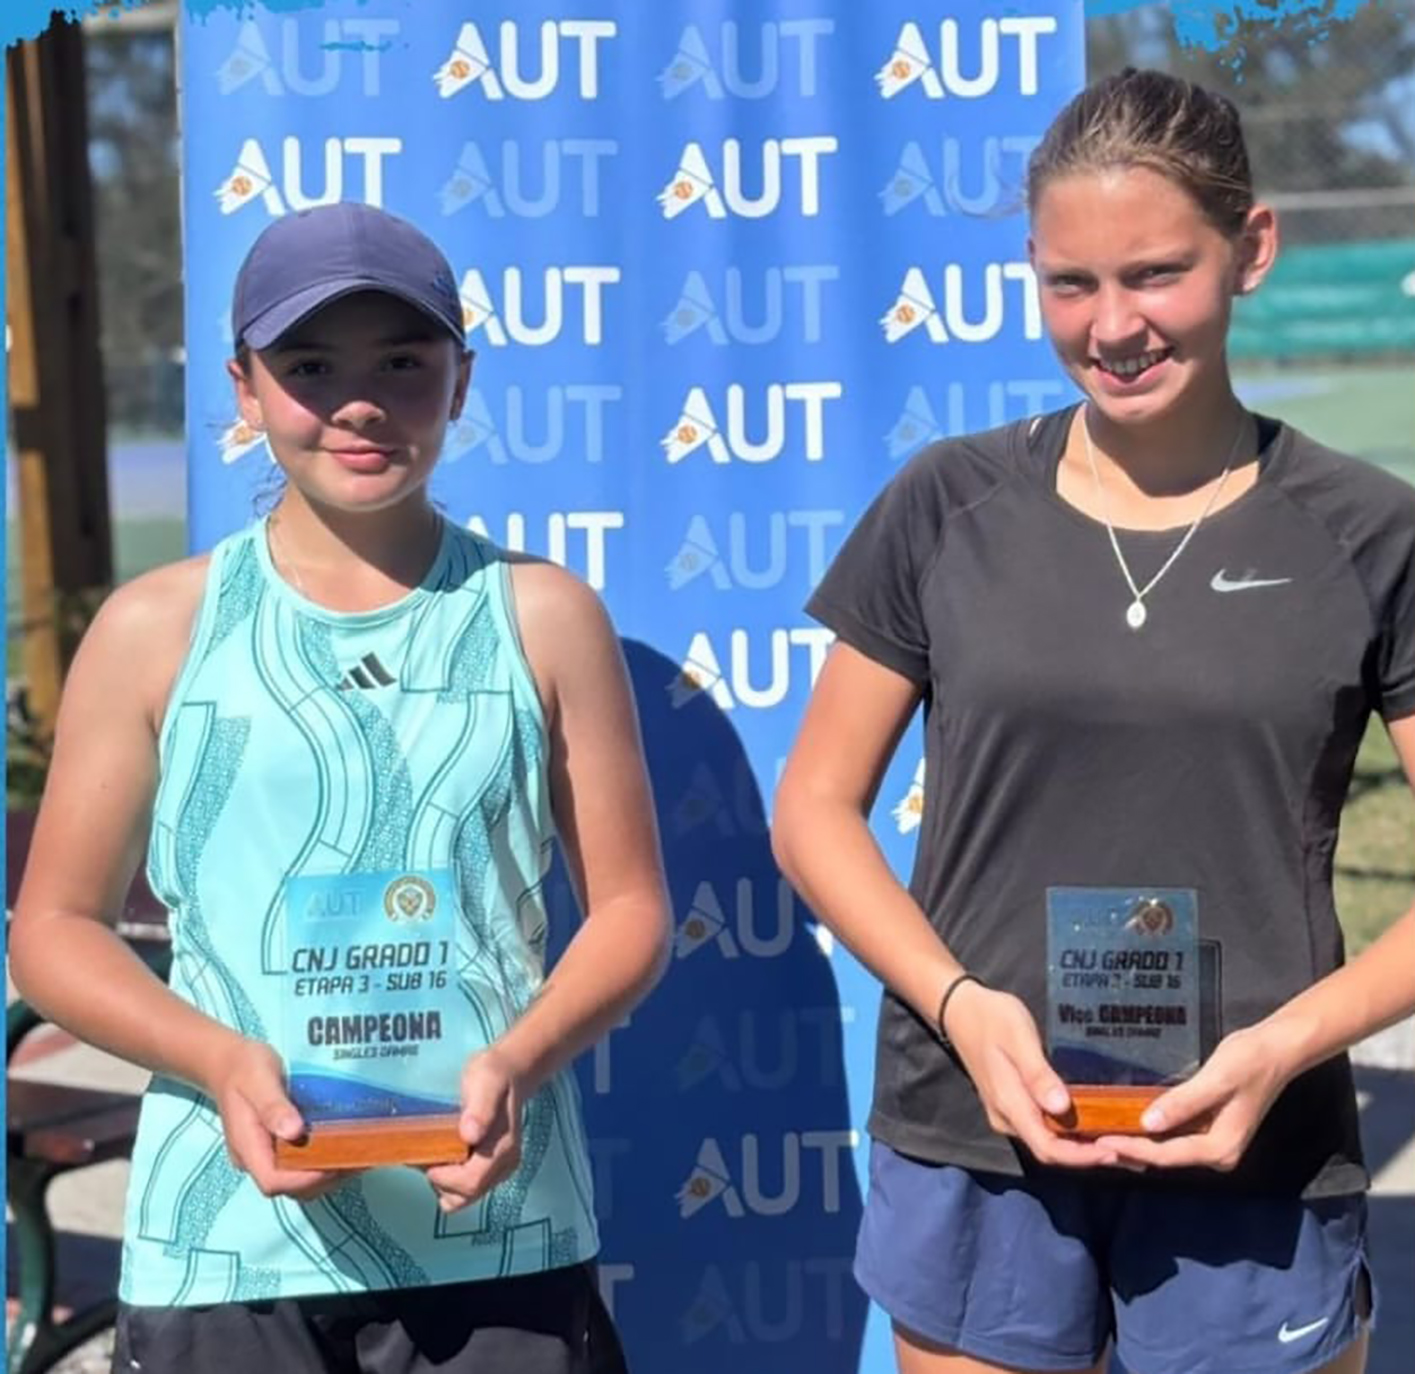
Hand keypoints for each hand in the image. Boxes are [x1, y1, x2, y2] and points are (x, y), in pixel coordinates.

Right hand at [207, 1037, 348, 1199]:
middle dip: (324, 1178)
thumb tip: (294, 1132)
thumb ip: (273, 1106)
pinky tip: (345, 1145)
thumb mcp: (257, 1080)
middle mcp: (256, 1158)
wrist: (231, 1062)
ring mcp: (267, 1154)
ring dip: (328, 1174)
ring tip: (358, 1153)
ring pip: (298, 1180)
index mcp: (247, 1146)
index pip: (272, 1181)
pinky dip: (324, 1161)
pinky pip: (301, 1164)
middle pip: (289, 1187)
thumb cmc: (244, 1068)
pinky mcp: (278, 1147)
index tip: (335, 1163)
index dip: (305, 1179)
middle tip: (357, 1156)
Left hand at [423, 1047, 522, 1212]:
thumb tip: (469, 1135)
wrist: (509, 1072)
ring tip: (436, 1154)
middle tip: (429, 1155)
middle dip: (441, 1182)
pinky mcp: (492, 1169)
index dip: (444, 1178)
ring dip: (444, 1183)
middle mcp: (504, 1165)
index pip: (471, 1183)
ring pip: (465, 1197)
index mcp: (503, 1150)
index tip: (427, 1158)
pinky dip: (451, 1180)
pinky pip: (467, 1188)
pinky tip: (445, 1156)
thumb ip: (480, 1108)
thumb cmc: (494, 1076)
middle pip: (467, 1195)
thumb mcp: (485, 1083)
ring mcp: (499, 1170)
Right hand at [942, 981, 1121, 1167]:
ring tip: (1117, 1139)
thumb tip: (1063, 1109)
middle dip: (1088, 1157)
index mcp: (1009, 1104)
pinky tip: (1090, 1123)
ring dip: (1080, 1146)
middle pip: (1050, 1151)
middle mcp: (1007, 1117)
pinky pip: (1042, 1129)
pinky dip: (1068, 1133)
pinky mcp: (1011, 1105)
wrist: (960, 1010)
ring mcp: (1007, 1113)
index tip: (1115, 1151)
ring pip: (1046, 1142)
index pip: (1048, 1148)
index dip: (1082, 1157)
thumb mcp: (1018, 1038)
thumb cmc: (993, 1019)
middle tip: (1128, 1151)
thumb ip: (1038, 1074)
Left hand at [1097, 1022, 1292, 1171]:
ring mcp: (1215, 1144)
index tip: (1101, 1141)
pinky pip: (1175, 1139)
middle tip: (1091, 1141)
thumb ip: (1183, 1103)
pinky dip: (1151, 1135)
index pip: (1166, 1155)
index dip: (1132, 1149)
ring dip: (1138, 1144)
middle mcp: (1218, 1154)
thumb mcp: (1215, 1080)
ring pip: (1168, 1150)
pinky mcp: (1211, 1131)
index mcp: (1220, 1149)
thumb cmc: (1248, 1062)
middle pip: (1165, 1158)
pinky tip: (1129, 1124)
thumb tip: (1148, 1124)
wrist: (1276, 1051)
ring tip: (1102, 1135)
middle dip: (1130, 1151)